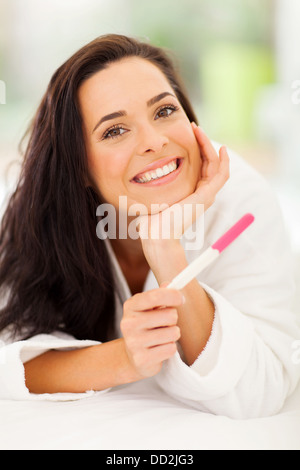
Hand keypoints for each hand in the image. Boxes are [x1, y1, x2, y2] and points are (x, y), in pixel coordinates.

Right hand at [120, 287, 183, 377]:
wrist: (131, 355)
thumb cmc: (145, 326)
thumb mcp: (149, 308)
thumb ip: (160, 295)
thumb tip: (170, 284)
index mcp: (130, 306)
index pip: (156, 296)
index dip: (173, 295)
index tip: (181, 299)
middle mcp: (129, 323)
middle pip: (170, 315)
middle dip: (173, 319)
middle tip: (165, 323)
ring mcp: (134, 342)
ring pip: (173, 333)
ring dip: (173, 335)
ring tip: (162, 336)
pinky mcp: (142, 359)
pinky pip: (171, 349)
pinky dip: (170, 348)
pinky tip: (159, 348)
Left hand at [136, 124, 229, 243]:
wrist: (157, 234)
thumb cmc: (152, 220)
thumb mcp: (154, 197)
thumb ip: (153, 187)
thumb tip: (139, 176)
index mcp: (192, 194)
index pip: (200, 167)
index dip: (197, 149)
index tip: (187, 134)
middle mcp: (202, 194)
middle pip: (210, 163)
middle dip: (203, 143)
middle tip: (194, 128)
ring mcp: (206, 195)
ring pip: (216, 166)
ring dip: (210, 146)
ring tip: (200, 131)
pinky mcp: (207, 196)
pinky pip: (222, 175)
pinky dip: (224, 161)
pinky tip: (222, 149)